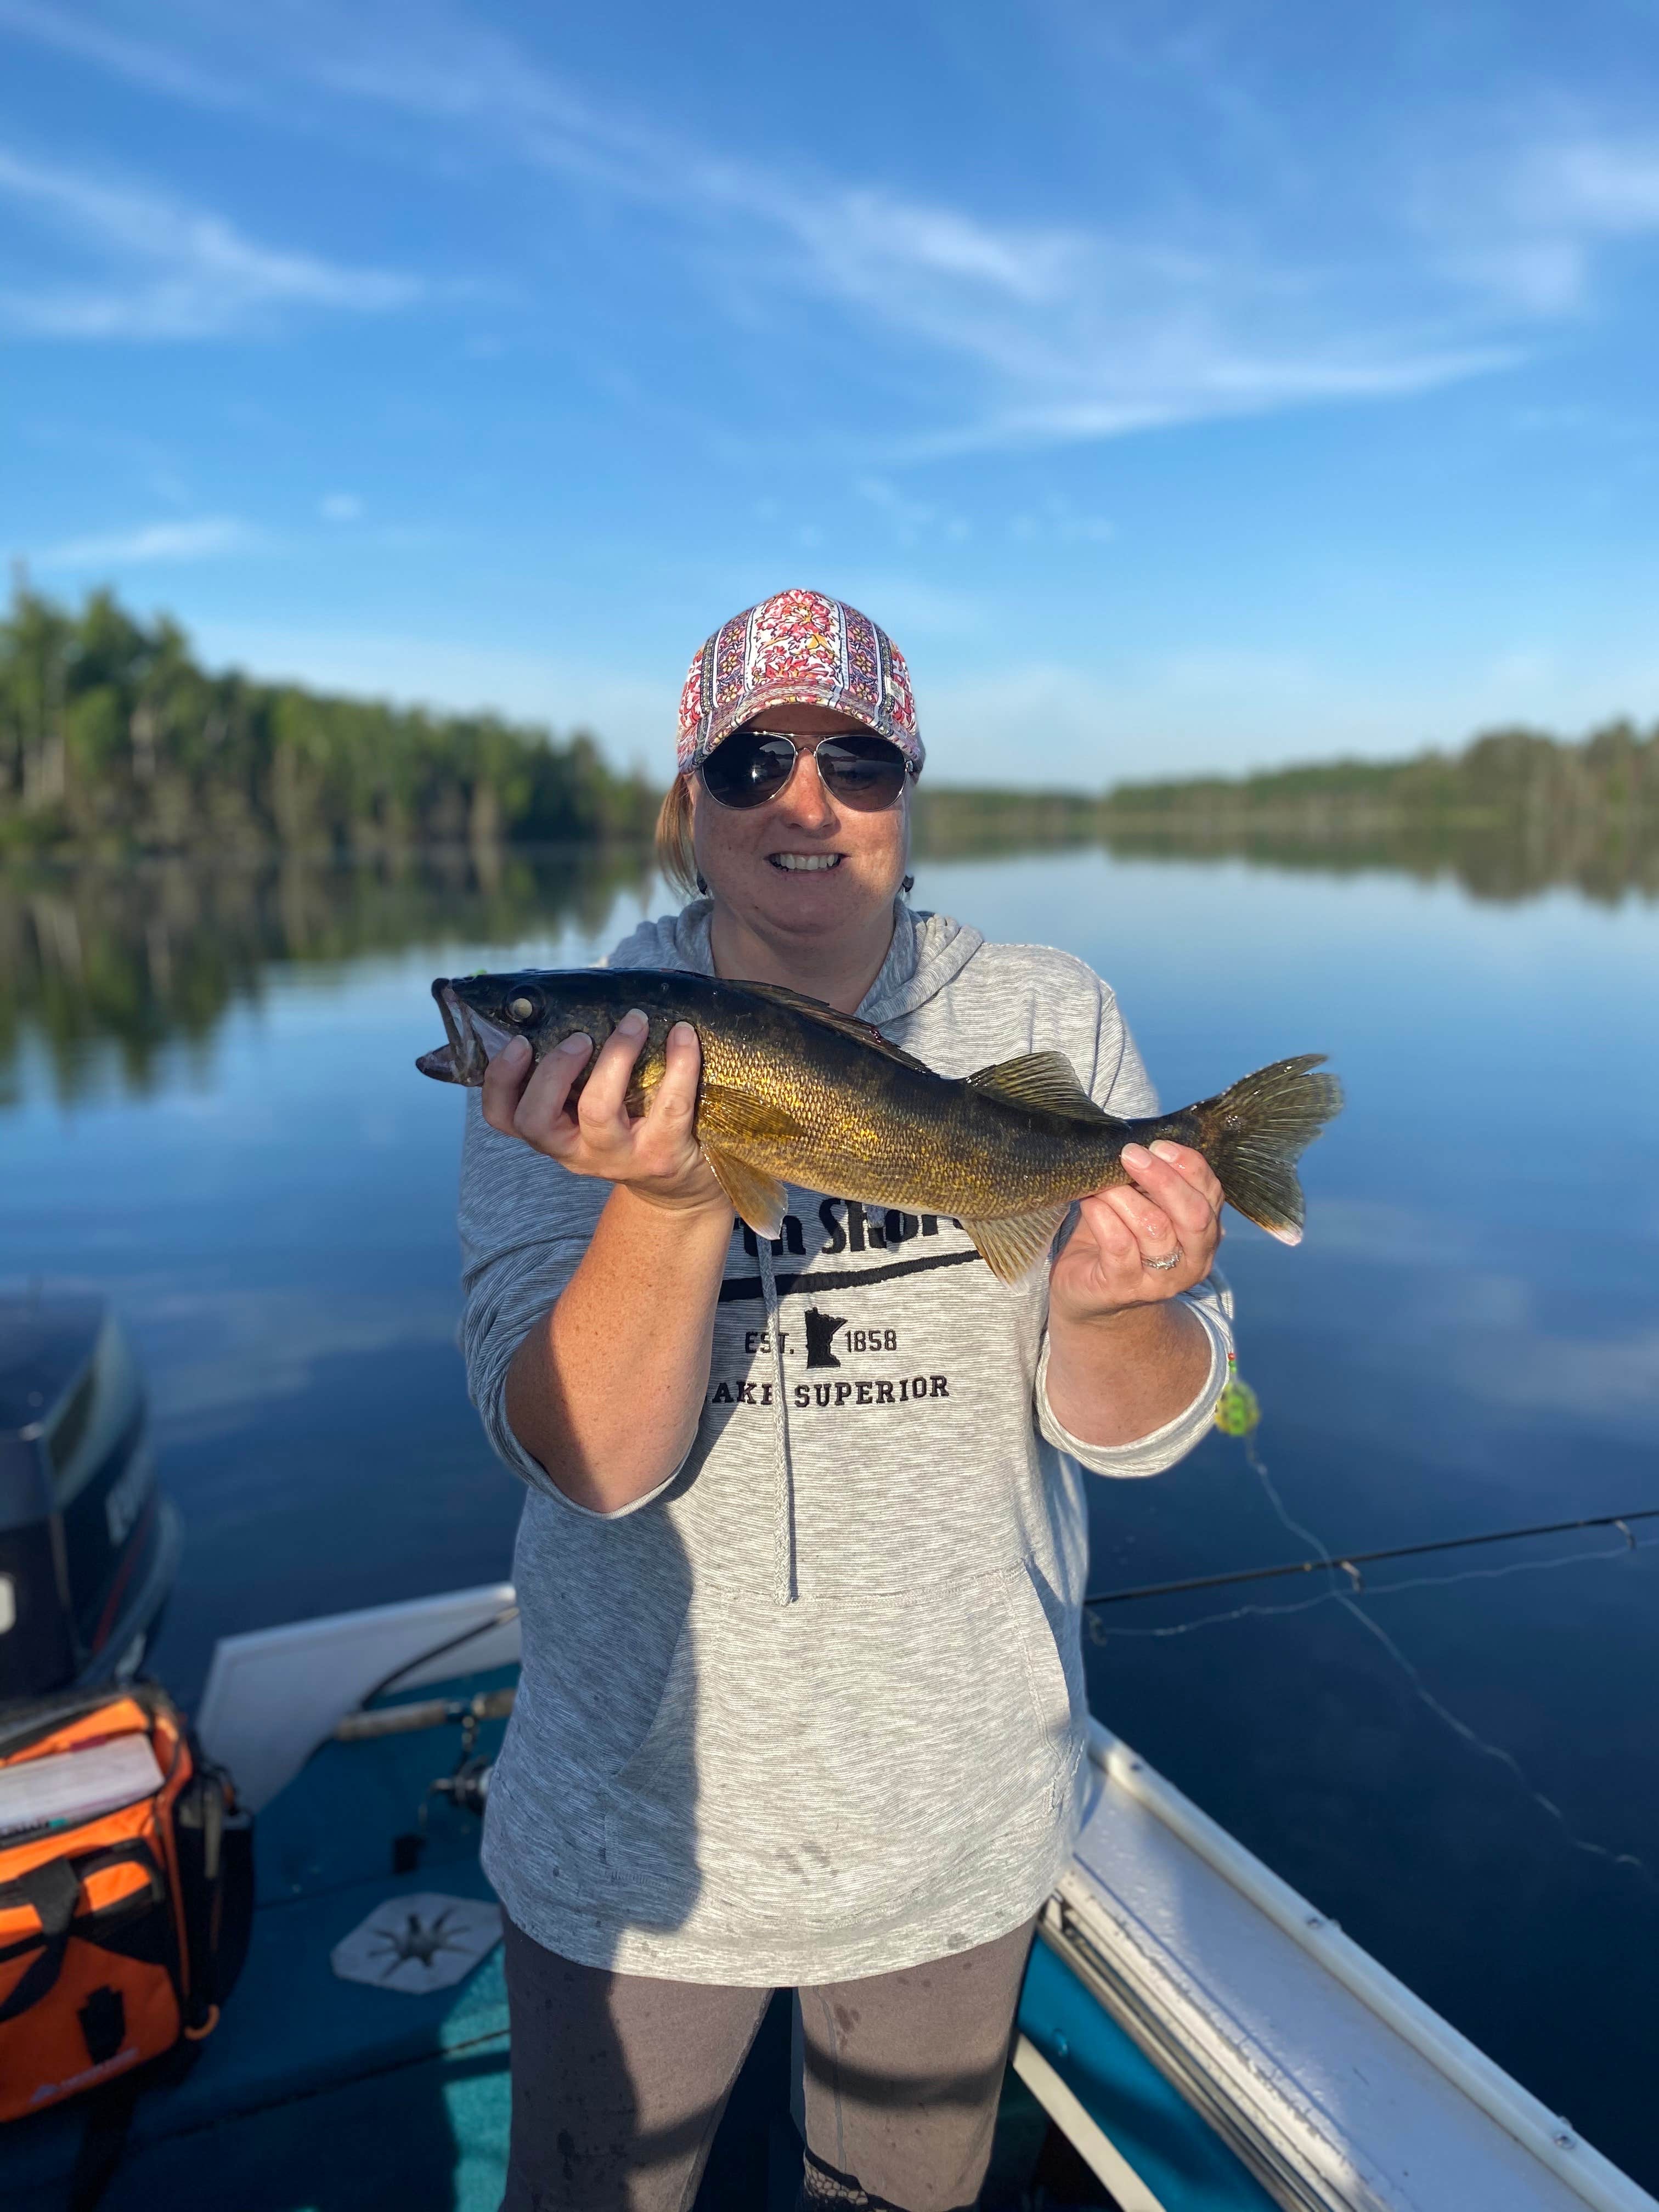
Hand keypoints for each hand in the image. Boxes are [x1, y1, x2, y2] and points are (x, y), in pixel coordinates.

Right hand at [480, 1010, 728, 1216]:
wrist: (678, 1186)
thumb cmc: (628, 1128)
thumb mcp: (590, 1110)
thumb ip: (572, 1076)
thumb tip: (562, 1008)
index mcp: (552, 1134)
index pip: (504, 1117)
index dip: (501, 1080)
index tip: (521, 1042)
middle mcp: (575, 1151)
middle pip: (537, 1120)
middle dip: (552, 1070)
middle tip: (579, 1038)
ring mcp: (617, 1157)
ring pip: (596, 1112)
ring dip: (612, 1058)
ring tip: (632, 1024)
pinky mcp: (660, 1155)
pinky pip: (669, 1105)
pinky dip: (679, 1063)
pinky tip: (683, 1035)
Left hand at [1049, 1141, 1221, 1325]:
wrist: (1090, 1294)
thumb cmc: (1120, 1238)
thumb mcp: (1144, 1206)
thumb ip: (1151, 1182)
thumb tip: (1139, 1145)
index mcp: (1205, 1233)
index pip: (1212, 1194)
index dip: (1188, 1165)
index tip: (1158, 1145)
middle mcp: (1193, 1260)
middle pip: (1194, 1214)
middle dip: (1163, 1178)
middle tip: (1130, 1155)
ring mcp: (1161, 1280)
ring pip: (1153, 1227)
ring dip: (1122, 1195)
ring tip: (1100, 1182)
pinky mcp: (1123, 1287)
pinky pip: (1118, 1244)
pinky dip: (1102, 1215)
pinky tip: (1089, 1202)